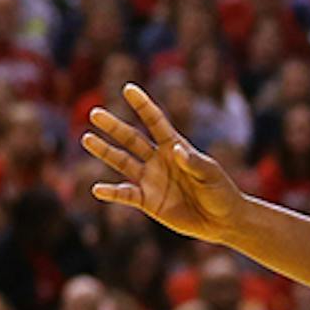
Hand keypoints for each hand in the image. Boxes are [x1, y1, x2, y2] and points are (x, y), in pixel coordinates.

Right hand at [83, 83, 245, 243]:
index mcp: (174, 146)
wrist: (222, 221)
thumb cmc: (221, 191)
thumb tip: (175, 149)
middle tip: (95, 113)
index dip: (142, 105)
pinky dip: (111, 193)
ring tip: (86, 138)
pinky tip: (97, 189)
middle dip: (113, 126)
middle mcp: (158, 159)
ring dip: (105, 151)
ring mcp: (151, 179)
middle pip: (131, 139)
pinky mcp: (148, 201)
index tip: (128, 88)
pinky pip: (126, 195)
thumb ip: (193, 162)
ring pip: (122, 162)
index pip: (154, 121)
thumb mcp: (210, 174)